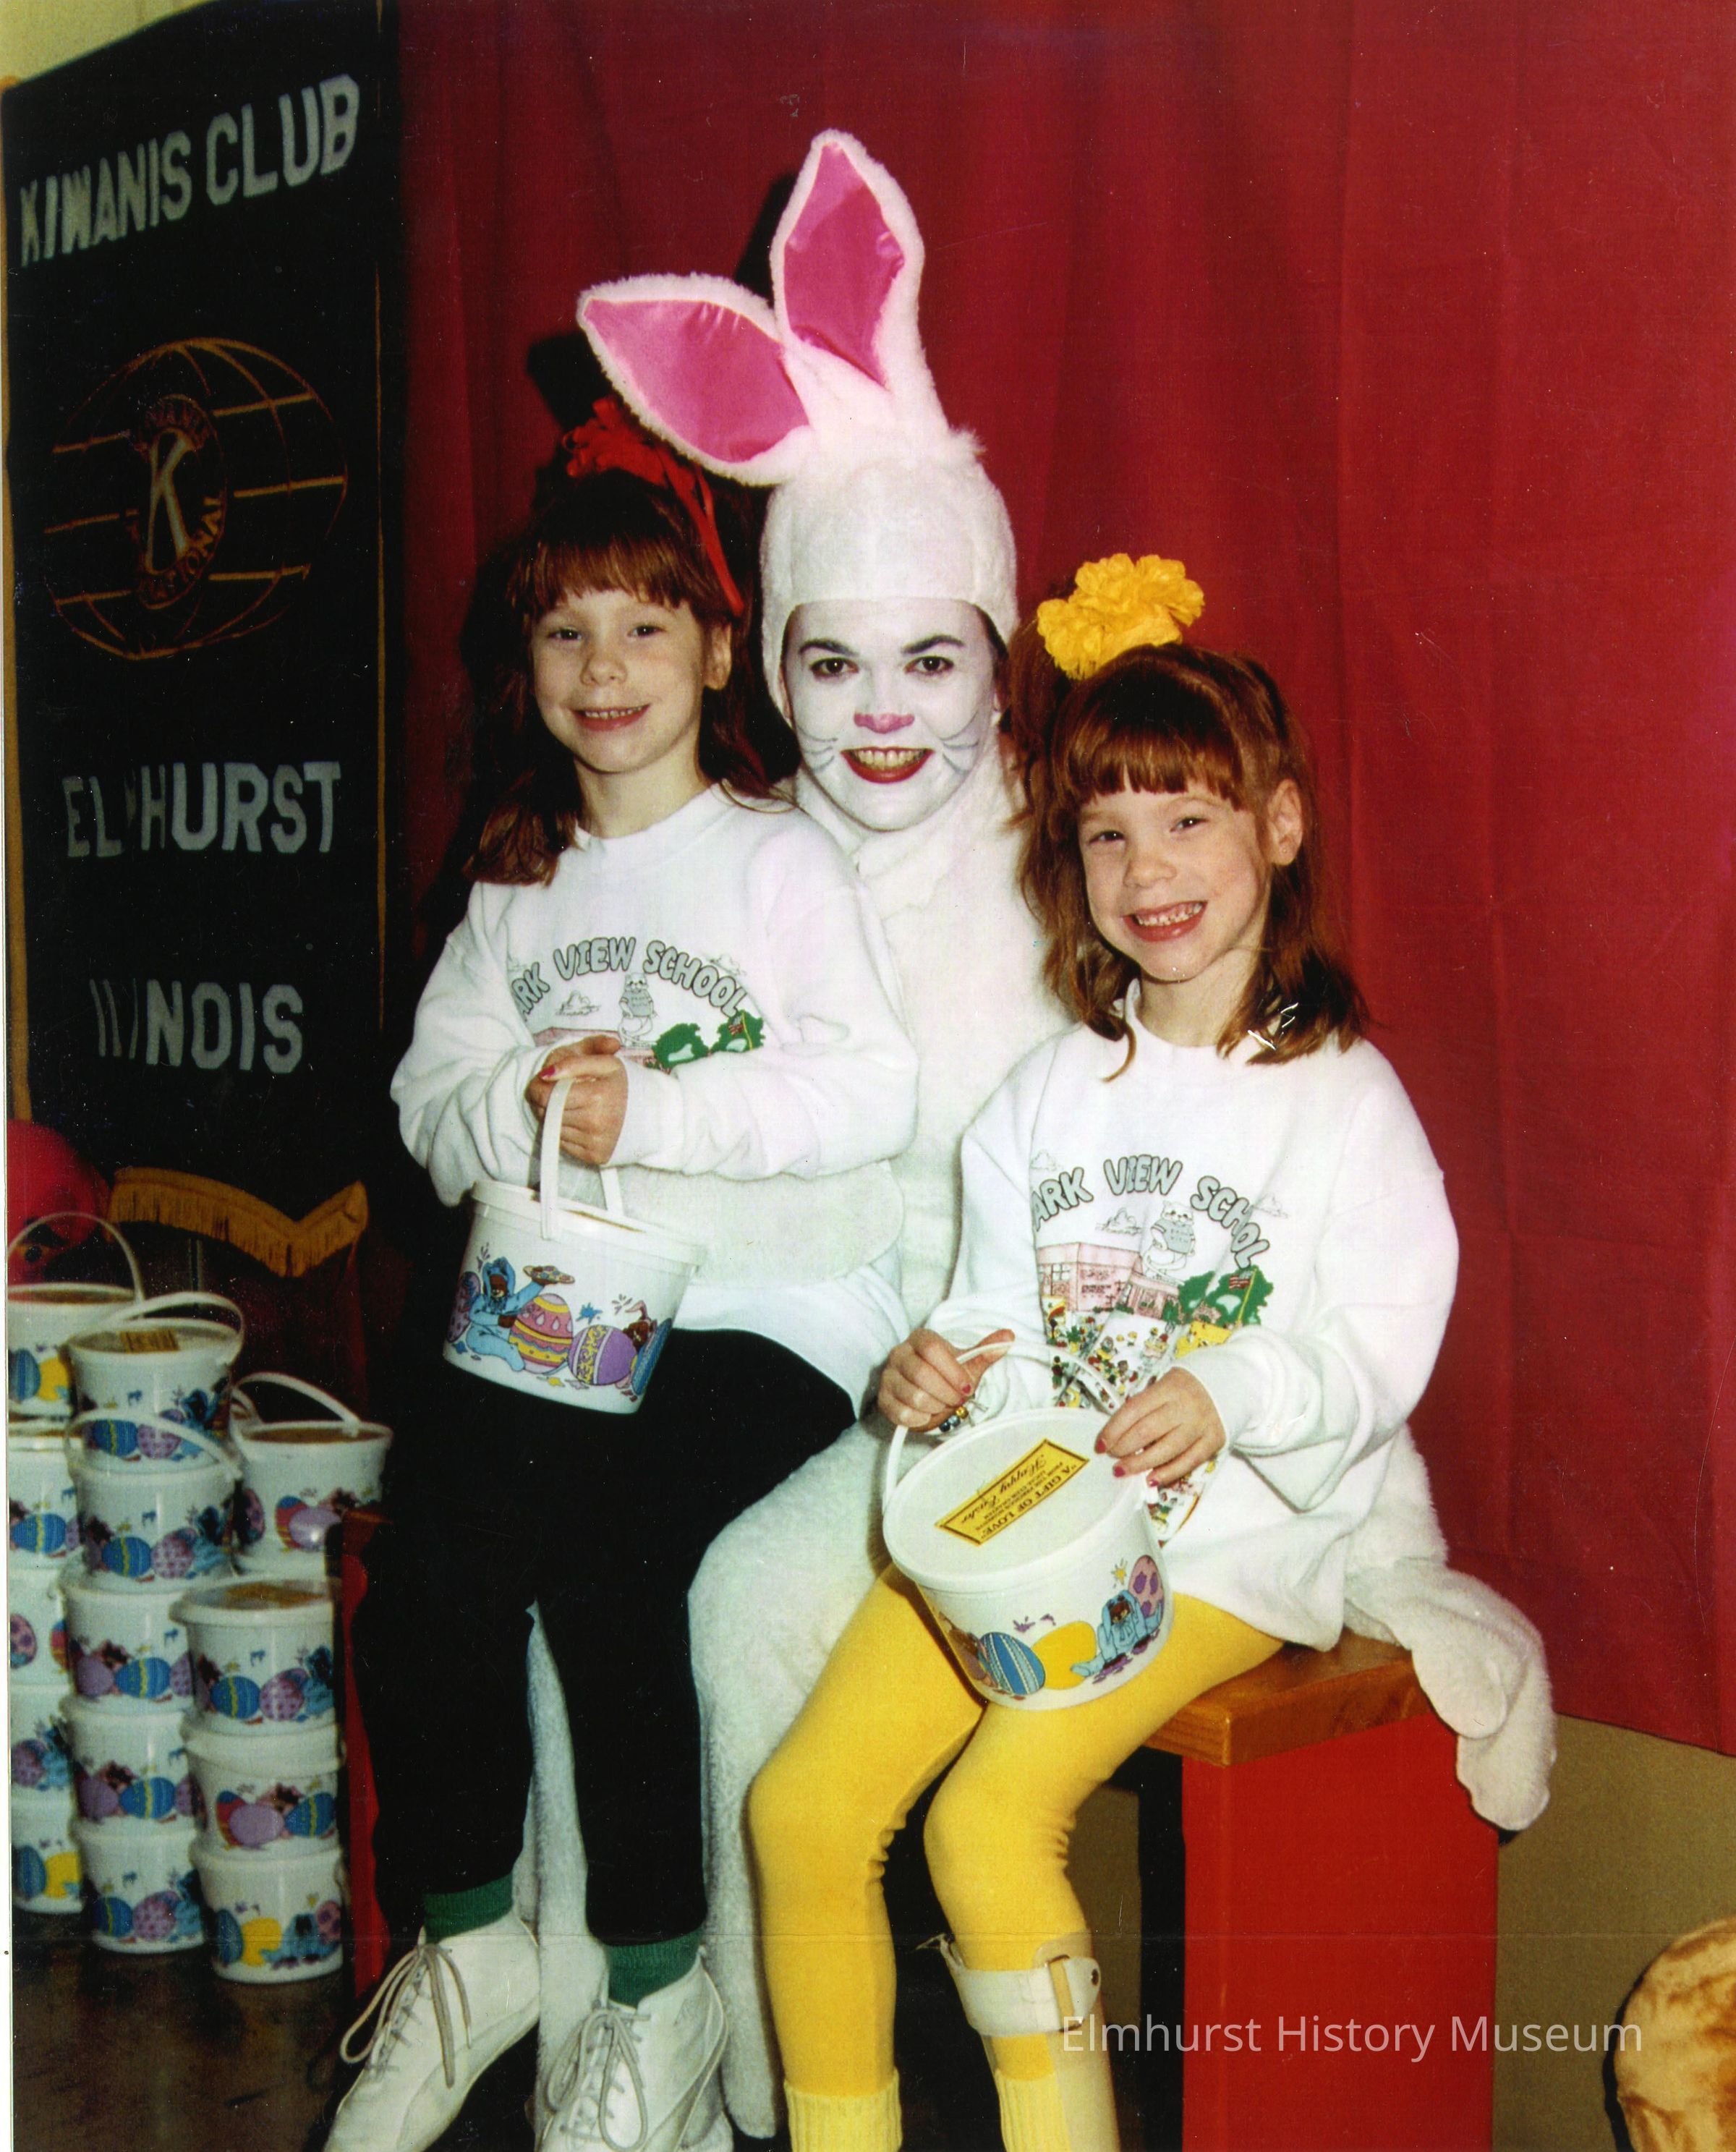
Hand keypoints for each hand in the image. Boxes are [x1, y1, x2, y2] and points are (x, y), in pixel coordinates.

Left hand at [525, 1035, 628, 1166]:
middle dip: (545, 1102)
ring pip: (553, 1129)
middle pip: (547, 1113)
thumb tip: (546, 1074)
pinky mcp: (594, 1156)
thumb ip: (574, 1062)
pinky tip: (579, 1122)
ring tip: (570, 1107)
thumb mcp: (606, 1064)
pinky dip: (565, 1132)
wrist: (653, 1114)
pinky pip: (564, 1144)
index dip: (538, 1087)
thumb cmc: (626, 1085)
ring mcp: (594, 1142)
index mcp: (597, 1096)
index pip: (547, 1095)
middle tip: (556, 1093)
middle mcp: (595, 1122)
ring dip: (553, 1117)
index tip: (543, 1083)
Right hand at [878, 1328, 1013, 1431]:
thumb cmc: (948, 1375)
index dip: (952, 1371)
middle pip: (921, 1373)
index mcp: (920, 1339)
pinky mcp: (883, 1399)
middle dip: (946, 1392)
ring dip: (935, 1406)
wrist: (930, 1393)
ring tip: (942, 1405)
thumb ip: (986, 1351)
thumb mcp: (968, 1363)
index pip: (932, 1349)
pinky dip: (920, 1418)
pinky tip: (928, 1414)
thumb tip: (1009, 1336)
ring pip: (912, 1395)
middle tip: (957, 1399)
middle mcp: (899, 1354)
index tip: (967, 1386)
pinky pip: (901, 1413)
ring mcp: (888, 1376)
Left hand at [1097, 1365, 1225, 1485]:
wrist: (1229, 1383)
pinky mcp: (1213, 1441)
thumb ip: (1144, 1406)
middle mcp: (1184, 1407)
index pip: (1133, 1410)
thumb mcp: (1164, 1385)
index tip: (1100, 1444)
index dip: (1113, 1429)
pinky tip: (1151, 1479)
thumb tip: (1117, 1433)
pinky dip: (1168, 1473)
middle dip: (1123, 1448)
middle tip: (1111, 1458)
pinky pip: (1188, 1462)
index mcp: (1168, 1388)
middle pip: (1147, 1431)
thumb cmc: (1186, 1387)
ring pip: (1166, 1450)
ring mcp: (1200, 1425)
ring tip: (1122, 1470)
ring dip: (1140, 1464)